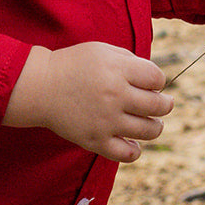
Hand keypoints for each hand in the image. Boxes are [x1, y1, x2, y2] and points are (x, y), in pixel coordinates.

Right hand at [3, 42, 173, 163]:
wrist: (40, 87)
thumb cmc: (74, 66)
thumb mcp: (103, 50)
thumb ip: (131, 61)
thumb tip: (156, 80)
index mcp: (118, 70)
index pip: (157, 79)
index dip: (158, 81)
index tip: (149, 83)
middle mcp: (115, 96)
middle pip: (159, 105)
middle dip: (164, 104)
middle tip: (161, 104)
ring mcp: (106, 121)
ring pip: (150, 130)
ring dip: (156, 126)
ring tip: (151, 123)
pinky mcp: (96, 140)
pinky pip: (128, 154)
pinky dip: (136, 150)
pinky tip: (133, 142)